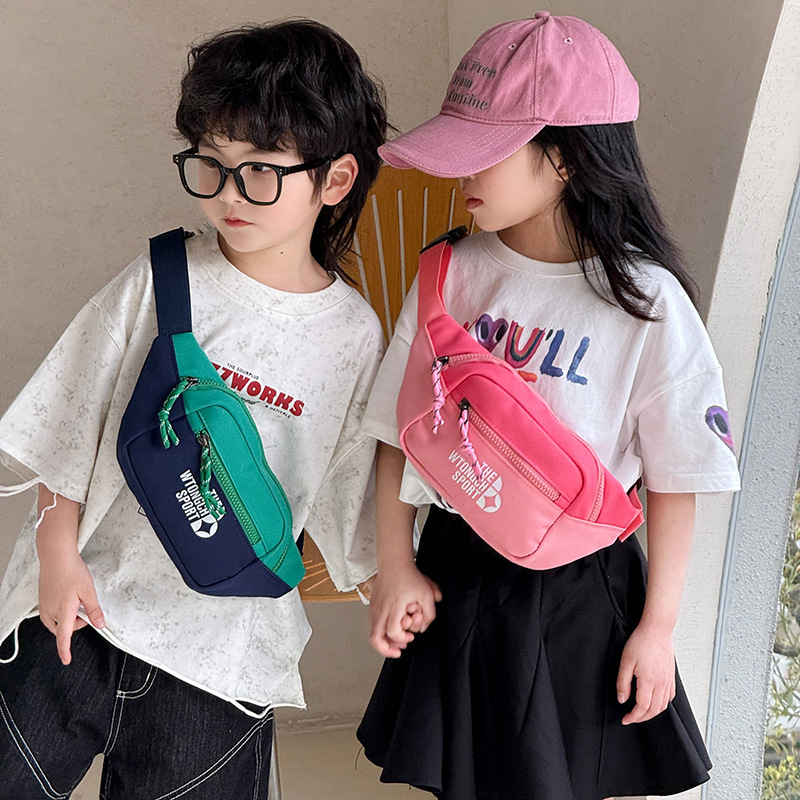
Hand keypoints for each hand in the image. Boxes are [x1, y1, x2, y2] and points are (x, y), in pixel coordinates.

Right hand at [38, 547, 104, 665]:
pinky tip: (68, 598)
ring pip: (56, 621)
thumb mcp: (88, 590)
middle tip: (86, 610)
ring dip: (68, 618)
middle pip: (63, 628)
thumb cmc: (72, 571)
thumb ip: (94, 609)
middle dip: (76, 624)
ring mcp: (45, 605)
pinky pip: (51, 613)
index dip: (65, 650)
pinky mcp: (43, 599)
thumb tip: (100, 624)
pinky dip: (61, 611)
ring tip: (77, 602)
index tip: (67, 660)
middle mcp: (51, 610)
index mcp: (63, 611)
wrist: (56, 556)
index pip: (63, 637)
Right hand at [368, 564, 441, 657]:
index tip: (410, 636)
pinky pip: (372, 625)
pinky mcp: (371, 605)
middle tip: (396, 652)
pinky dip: (380, 632)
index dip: (402, 638)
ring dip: (383, 641)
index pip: (393, 632)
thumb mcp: (426, 593)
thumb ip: (429, 613)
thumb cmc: (408, 575)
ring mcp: (374, 608)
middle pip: (375, 638)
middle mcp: (380, 609)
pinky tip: (390, 630)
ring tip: (395, 643)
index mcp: (394, 606)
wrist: (393, 562)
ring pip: (371, 633)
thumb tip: (423, 628)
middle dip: (386, 650)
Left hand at [616, 620, 675, 724]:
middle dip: (642, 718)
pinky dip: (662, 704)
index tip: (626, 719)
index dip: (633, 717)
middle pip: (654, 710)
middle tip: (632, 718)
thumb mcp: (625, 662)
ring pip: (663, 706)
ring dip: (652, 713)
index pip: (642, 708)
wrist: (657, 630)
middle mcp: (661, 684)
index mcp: (649, 681)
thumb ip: (622, 683)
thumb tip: (622, 699)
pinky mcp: (671, 677)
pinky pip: (669, 697)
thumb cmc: (641, 642)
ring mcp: (668, 681)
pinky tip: (655, 701)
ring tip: (641, 712)